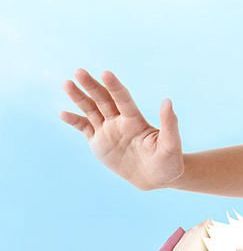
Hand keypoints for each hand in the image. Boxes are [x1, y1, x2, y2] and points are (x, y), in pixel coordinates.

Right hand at [60, 69, 183, 189]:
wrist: (156, 179)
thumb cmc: (169, 162)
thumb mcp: (171, 144)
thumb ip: (169, 123)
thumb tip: (167, 100)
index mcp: (136, 120)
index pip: (123, 99)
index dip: (114, 87)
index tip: (106, 73)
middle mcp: (120, 121)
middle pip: (103, 100)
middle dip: (92, 86)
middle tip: (79, 71)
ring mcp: (108, 131)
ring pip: (91, 110)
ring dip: (79, 97)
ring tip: (67, 83)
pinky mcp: (99, 143)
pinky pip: (84, 129)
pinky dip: (74, 121)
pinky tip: (63, 113)